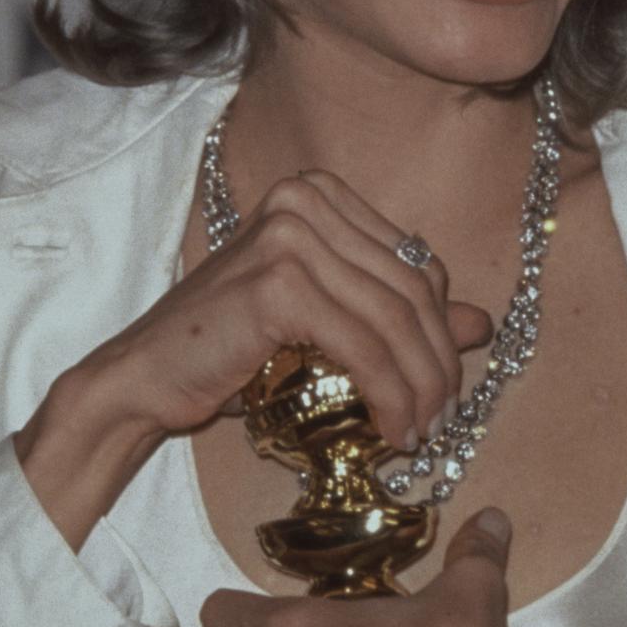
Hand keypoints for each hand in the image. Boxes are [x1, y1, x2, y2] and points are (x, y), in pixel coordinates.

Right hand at [18, 164, 490, 546]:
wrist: (145, 379)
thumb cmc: (229, 350)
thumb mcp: (324, 325)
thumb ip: (396, 316)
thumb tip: (480, 323)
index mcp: (318, 193)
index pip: (414, 261)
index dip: (440, 326)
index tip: (444, 384)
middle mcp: (305, 200)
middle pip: (411, 289)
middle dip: (438, 362)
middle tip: (443, 418)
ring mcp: (290, 237)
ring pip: (395, 321)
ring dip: (421, 387)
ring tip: (422, 433)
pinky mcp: (279, 284)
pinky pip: (365, 348)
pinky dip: (391, 395)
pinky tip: (394, 430)